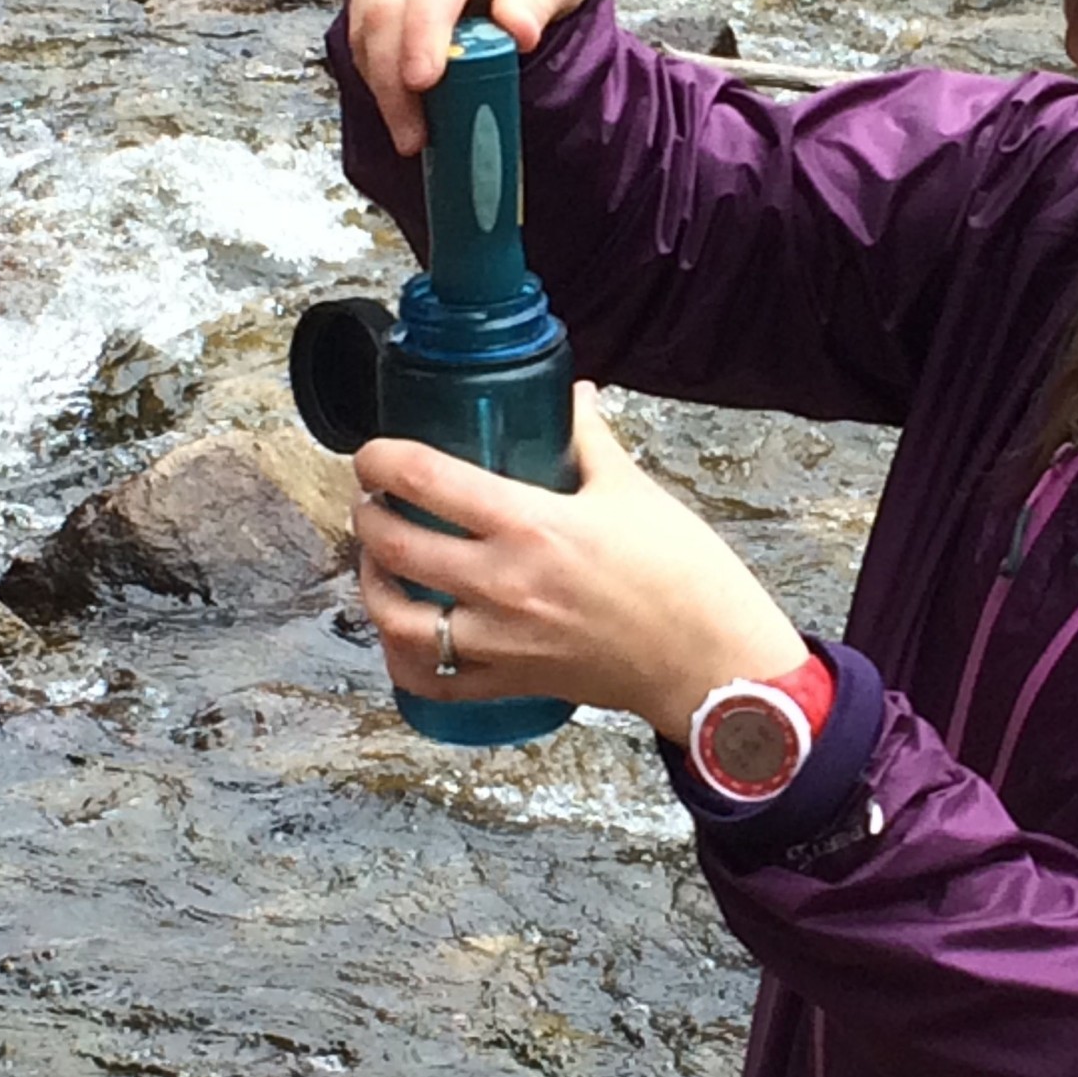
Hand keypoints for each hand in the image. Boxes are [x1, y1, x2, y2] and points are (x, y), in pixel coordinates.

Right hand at [349, 0, 599, 157]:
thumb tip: (517, 32)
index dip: (424, 31)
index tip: (423, 82)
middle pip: (388, 3)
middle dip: (393, 76)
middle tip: (414, 135)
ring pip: (363, 17)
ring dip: (379, 81)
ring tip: (409, 132)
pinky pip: (358, 21)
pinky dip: (373, 66)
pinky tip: (397, 101)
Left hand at [350, 384, 809, 742]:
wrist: (710, 658)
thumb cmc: (683, 574)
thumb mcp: (633, 490)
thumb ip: (590, 439)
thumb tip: (572, 396)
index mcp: (532, 524)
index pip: (425, 479)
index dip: (380, 458)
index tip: (373, 452)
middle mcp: (504, 583)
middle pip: (394, 544)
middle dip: (366, 514)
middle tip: (373, 497)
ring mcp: (502, 639)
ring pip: (395, 617)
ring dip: (371, 583)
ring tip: (378, 560)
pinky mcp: (512, 680)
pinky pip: (431, 678)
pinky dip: (401, 656)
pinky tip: (403, 629)